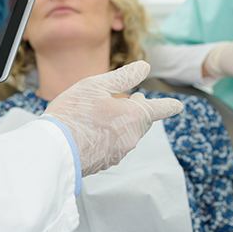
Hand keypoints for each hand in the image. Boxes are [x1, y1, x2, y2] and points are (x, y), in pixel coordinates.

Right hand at [44, 61, 183, 175]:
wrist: (54, 150)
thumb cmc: (74, 112)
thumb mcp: (96, 86)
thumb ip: (123, 77)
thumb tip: (145, 67)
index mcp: (134, 116)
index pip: (159, 109)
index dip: (169, 105)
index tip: (178, 105)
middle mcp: (131, 138)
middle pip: (141, 122)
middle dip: (138, 110)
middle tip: (131, 98)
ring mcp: (118, 153)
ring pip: (127, 134)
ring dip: (121, 123)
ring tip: (103, 114)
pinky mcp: (104, 163)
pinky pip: (113, 146)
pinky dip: (108, 136)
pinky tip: (91, 131)